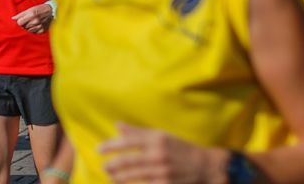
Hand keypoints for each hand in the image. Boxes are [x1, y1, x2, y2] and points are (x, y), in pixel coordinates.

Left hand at [12, 3, 53, 33]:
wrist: (52, 11)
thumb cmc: (40, 9)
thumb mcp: (30, 9)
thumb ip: (21, 14)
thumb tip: (13, 18)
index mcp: (31, 14)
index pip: (19, 23)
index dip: (20, 21)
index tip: (22, 19)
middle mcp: (35, 21)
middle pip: (23, 27)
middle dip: (25, 24)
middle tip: (29, 20)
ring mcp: (39, 26)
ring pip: (28, 30)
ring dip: (29, 27)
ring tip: (33, 22)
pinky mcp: (42, 30)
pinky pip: (34, 32)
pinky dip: (34, 30)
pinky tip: (37, 25)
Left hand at [99, 123, 226, 182]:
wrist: (205, 167)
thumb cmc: (181, 149)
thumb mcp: (161, 136)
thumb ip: (139, 132)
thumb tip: (118, 125)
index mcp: (156, 139)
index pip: (127, 141)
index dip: (110, 146)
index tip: (98, 150)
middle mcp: (158, 154)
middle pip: (128, 161)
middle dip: (112, 165)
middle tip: (104, 167)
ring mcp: (161, 172)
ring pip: (133, 176)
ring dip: (119, 178)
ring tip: (111, 177)